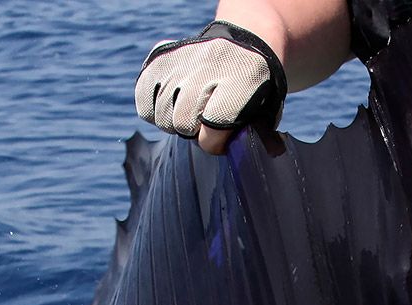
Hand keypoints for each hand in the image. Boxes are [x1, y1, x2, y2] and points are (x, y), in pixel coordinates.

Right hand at [134, 21, 286, 154]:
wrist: (245, 48)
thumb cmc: (257, 93)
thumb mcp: (267, 113)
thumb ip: (253, 137)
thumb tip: (240, 150)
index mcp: (244, 78)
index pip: (214, 127)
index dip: (216, 142)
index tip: (223, 139)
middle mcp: (210, 64)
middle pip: (183, 123)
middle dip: (195, 132)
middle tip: (207, 122)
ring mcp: (183, 58)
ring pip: (162, 116)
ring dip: (175, 122)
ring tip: (192, 111)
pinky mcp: (161, 57)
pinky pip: (144, 100)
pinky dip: (154, 109)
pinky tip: (172, 104)